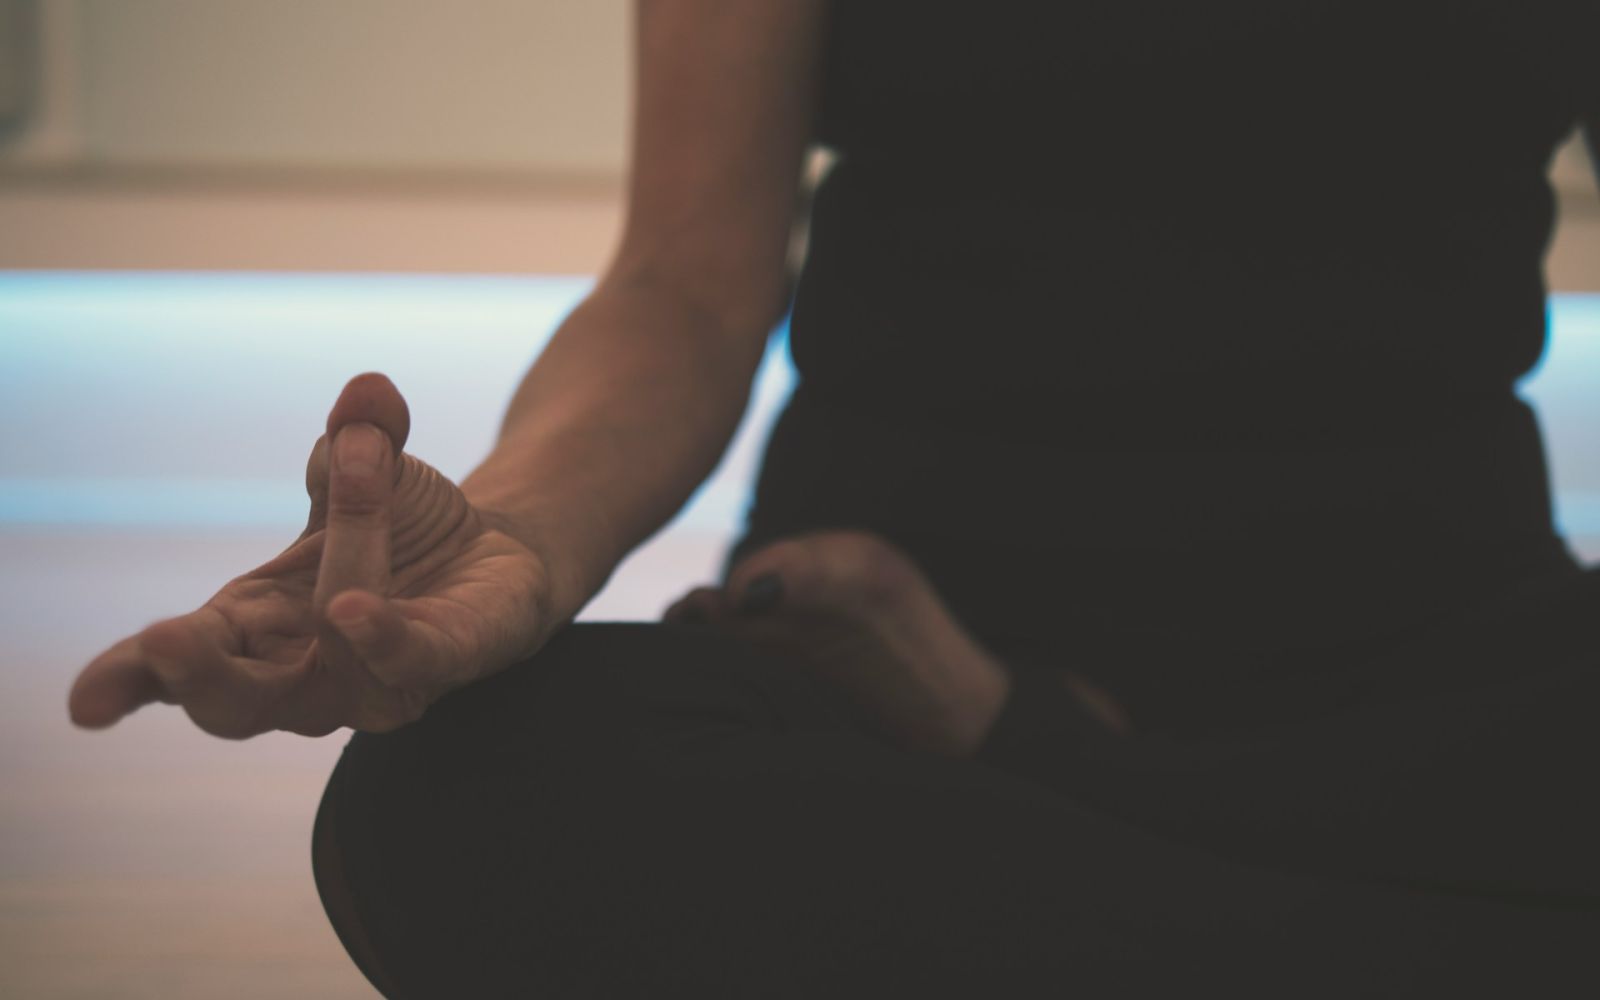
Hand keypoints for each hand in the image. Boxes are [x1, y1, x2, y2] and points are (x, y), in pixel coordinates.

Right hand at [68, 373, 557, 737]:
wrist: (492, 552)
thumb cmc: (398, 526)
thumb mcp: (368, 464)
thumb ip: (362, 432)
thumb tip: (369, 391)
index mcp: (253, 626)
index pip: (176, 665)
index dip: (129, 680)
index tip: (85, 703)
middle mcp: (305, 674)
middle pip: (237, 705)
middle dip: (200, 676)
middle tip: (165, 639)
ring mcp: (375, 681)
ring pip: (336, 660)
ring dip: (341, 565)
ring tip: (355, 479)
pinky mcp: (448, 664)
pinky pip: (412, 663)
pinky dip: (384, 638)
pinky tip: (358, 609)